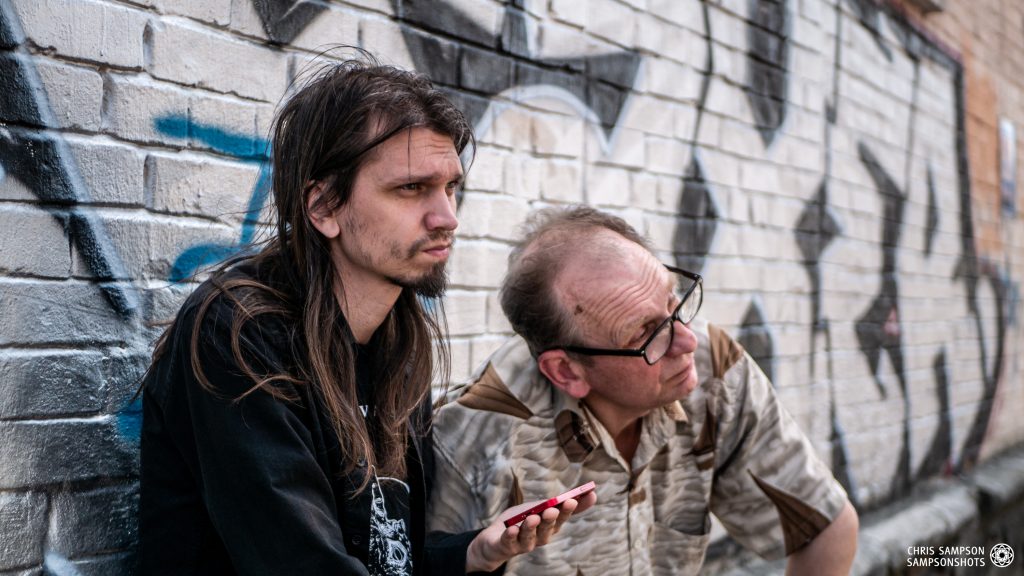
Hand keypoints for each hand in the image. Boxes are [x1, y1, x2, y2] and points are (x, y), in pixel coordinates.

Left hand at [464, 490, 596, 572]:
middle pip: (547, 529)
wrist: (494, 539)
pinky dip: (512, 535)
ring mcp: (523, 543)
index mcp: (549, 527)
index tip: (588, 495)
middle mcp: (539, 537)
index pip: (563, 517)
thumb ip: (558, 503)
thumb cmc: (520, 520)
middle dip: (551, 519)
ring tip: (534, 517)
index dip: (572, 508)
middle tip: (554, 509)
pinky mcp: (506, 546)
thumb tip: (588, 492)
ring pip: (529, 536)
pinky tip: (513, 528)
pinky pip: (509, 541)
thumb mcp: (539, 508)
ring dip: (532, 527)